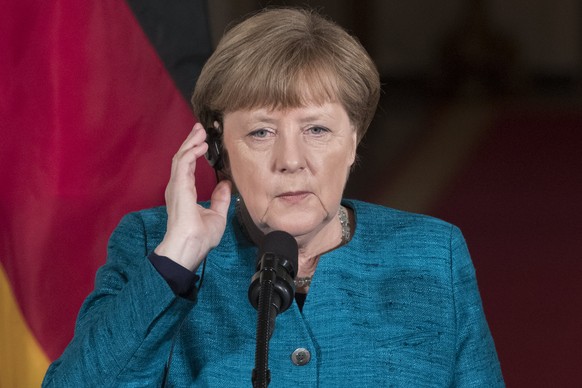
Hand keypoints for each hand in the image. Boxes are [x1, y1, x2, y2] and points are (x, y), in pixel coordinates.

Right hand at [154, 123, 231, 270]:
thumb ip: (220, 199)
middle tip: (199, 129)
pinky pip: (183, 163)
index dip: (194, 152)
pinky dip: (191, 152)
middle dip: (191, 142)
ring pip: (181, 157)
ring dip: (190, 143)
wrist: (190, 248)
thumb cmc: (199, 238)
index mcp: (185, 194)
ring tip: (200, 132)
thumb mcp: (217, 215)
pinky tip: (200, 145)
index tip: (202, 142)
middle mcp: (178, 188)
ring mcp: (177, 187)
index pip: (188, 167)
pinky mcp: (179, 187)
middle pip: (182, 158)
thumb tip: (226, 185)